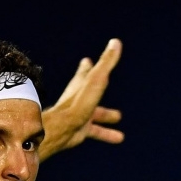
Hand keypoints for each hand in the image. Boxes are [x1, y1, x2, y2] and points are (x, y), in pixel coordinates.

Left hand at [39, 38, 123, 158]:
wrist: (61, 129)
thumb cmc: (78, 103)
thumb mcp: (96, 80)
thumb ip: (106, 63)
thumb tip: (116, 42)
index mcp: (80, 85)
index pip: (84, 73)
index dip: (87, 67)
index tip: (86, 62)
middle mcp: (78, 99)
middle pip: (90, 92)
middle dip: (98, 89)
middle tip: (105, 82)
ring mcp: (78, 115)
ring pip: (95, 114)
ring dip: (107, 115)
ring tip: (119, 117)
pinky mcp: (80, 131)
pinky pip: (95, 132)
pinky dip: (106, 134)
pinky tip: (118, 138)